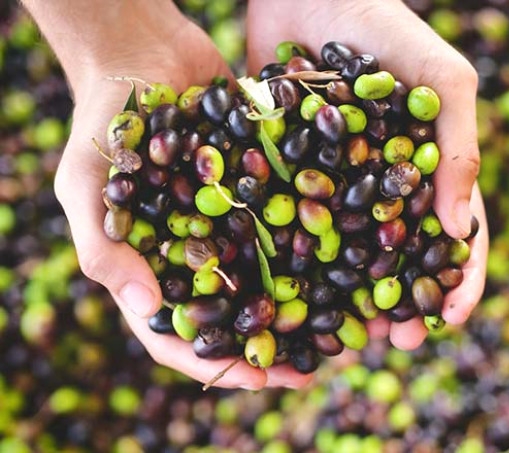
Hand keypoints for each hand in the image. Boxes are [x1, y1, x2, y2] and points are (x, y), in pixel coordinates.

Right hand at [37, 3, 311, 389]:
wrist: (144, 55)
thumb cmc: (104, 123)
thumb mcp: (85, 184)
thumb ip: (104, 246)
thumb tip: (149, 310)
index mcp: (152, 268)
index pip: (178, 335)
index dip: (217, 364)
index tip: (261, 379)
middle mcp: (197, 254)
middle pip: (233, 317)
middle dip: (272, 346)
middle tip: (316, 366)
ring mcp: (230, 225)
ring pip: (269, 277)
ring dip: (301, 306)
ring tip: (343, 328)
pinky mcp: (258, 192)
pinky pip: (287, 224)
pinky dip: (314, 245)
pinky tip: (349, 262)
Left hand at [246, 0, 488, 348]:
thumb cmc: (387, 27)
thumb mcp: (444, 81)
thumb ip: (461, 147)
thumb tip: (461, 230)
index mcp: (426, 170)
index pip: (452, 236)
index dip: (457, 280)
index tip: (450, 320)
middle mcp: (381, 185)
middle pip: (399, 256)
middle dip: (404, 301)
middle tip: (399, 341)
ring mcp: (335, 184)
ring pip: (347, 253)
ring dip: (352, 296)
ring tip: (350, 334)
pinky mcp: (288, 176)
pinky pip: (293, 225)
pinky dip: (298, 261)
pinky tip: (294, 293)